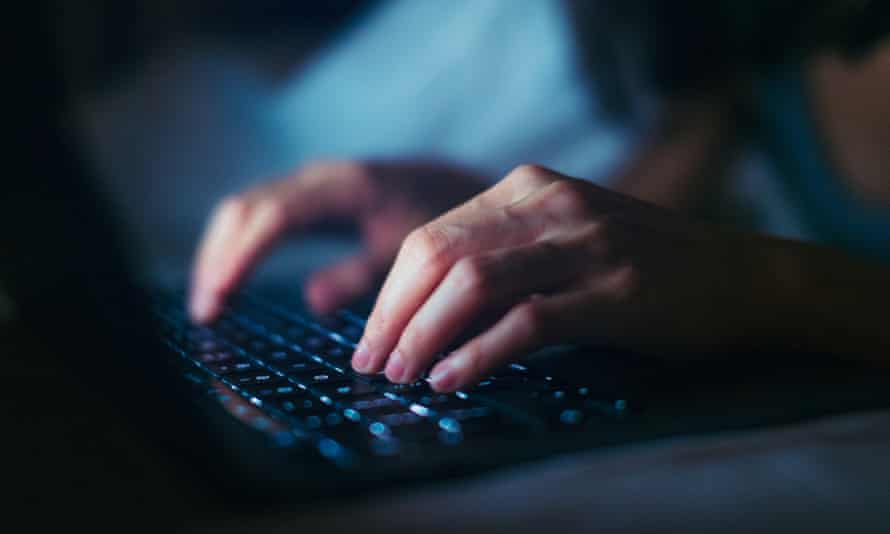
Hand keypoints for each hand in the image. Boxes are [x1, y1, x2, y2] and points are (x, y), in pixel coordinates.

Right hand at [189, 160, 487, 322]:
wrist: (453, 184)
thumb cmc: (437, 221)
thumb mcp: (407, 253)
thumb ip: (363, 275)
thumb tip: (312, 300)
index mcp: (344, 188)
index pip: (274, 216)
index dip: (241, 256)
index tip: (218, 297)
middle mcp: (317, 177)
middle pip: (245, 209)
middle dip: (218, 259)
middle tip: (205, 314)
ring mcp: (308, 182)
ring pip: (243, 210)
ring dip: (219, 254)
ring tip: (208, 305)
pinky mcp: (305, 195)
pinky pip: (255, 214)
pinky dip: (235, 246)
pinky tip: (227, 280)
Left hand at [351, 164, 768, 390]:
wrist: (744, 276)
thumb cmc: (645, 264)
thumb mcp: (565, 238)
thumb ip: (503, 257)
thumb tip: (423, 312)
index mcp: (529, 187)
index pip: (432, 236)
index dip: (390, 291)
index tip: (372, 338)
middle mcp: (552, 203)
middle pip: (439, 254)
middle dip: (393, 315)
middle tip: (372, 364)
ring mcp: (587, 243)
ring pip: (473, 282)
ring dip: (423, 334)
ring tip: (402, 376)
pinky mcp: (617, 290)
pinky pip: (527, 321)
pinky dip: (478, 354)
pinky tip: (450, 381)